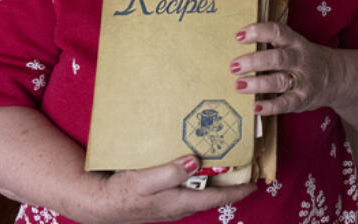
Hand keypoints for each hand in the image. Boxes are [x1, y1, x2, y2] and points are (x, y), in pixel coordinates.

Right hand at [85, 155, 254, 223]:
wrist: (99, 203)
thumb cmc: (122, 194)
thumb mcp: (145, 181)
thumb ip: (170, 172)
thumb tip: (194, 162)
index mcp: (182, 202)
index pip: (218, 198)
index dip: (239, 190)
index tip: (257, 180)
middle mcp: (182, 202)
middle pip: (214, 191)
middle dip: (231, 178)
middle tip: (247, 159)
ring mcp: (173, 198)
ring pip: (202, 186)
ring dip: (215, 173)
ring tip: (228, 153)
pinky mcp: (164, 190)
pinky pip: (188, 181)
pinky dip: (197, 170)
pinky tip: (197, 156)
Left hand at [232, 21, 340, 115]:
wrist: (335, 76)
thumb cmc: (303, 59)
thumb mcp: (294, 45)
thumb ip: (272, 45)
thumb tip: (236, 46)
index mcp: (295, 42)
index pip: (277, 32)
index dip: (258, 32)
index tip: (239, 36)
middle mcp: (300, 59)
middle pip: (277, 58)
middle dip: (254, 61)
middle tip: (234, 66)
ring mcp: (303, 80)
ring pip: (280, 81)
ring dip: (258, 83)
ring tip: (239, 84)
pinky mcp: (302, 99)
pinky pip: (285, 103)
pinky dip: (269, 106)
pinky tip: (255, 107)